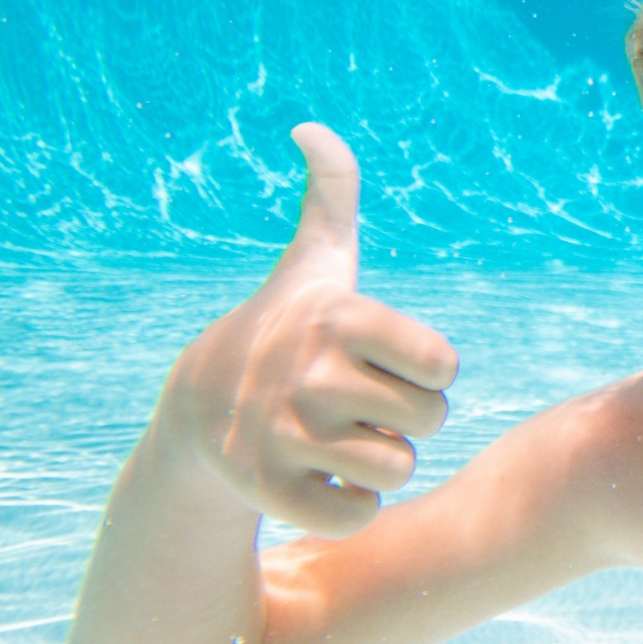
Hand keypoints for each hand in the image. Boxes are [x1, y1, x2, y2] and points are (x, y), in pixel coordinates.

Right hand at [161, 123, 459, 536]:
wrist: (198, 407)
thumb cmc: (283, 329)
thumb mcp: (313, 262)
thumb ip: (332, 193)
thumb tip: (311, 127)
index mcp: (342, 318)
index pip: (445, 363)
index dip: (426, 371)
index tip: (387, 363)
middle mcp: (312, 374)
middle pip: (430, 422)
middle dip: (406, 420)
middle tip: (361, 406)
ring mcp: (286, 435)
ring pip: (398, 470)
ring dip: (380, 465)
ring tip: (341, 440)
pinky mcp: (268, 491)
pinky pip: (357, 516)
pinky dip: (349, 507)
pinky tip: (320, 479)